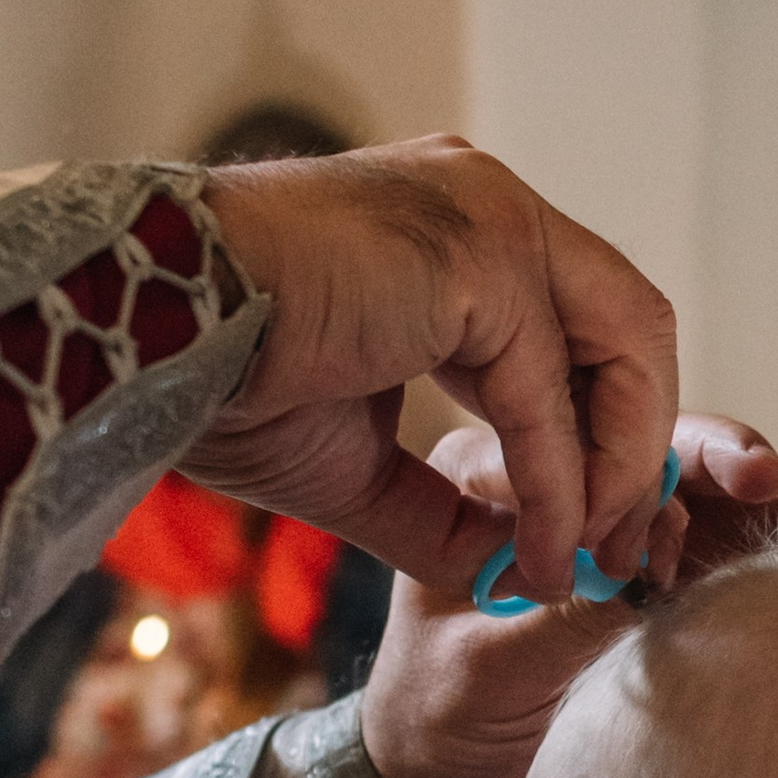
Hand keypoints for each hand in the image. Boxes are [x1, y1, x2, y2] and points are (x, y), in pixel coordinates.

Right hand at [190, 139, 676, 596]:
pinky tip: (542, 552)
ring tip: (587, 557)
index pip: (584, 321)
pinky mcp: (483, 257)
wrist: (142, 333)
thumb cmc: (217, 380)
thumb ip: (446, 510)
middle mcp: (489, 205)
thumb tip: (522, 572)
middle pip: (629, 326)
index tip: (594, 526)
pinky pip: (549, 396)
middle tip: (618, 551)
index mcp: (459, 229)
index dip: (604, 428)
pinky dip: (559, 486)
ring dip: (616, 468)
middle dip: (634, 447)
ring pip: (622, 347)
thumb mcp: (356, 462)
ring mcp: (492, 218)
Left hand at [360, 410, 777, 777]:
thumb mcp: (482, 670)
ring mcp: (620, 520)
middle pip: (649, 448)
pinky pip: (727, 537)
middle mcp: (561, 481)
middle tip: (766, 478)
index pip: (569, 447)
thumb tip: (635, 583)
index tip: (664, 532)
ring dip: (770, 498)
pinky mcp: (665, 565)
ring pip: (702, 488)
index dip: (628, 480)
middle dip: (716, 462)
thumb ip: (553, 623)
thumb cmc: (441, 719)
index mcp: (487, 482)